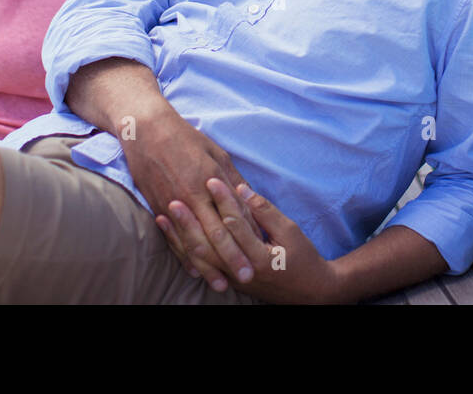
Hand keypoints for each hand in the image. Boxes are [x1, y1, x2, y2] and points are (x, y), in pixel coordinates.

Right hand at [119, 106, 258, 291]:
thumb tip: (248, 200)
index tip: (262, 251)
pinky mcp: (158, 208)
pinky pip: (173, 239)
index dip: (246, 236)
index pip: (232, 216)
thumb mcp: (217, 154)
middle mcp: (192, 197)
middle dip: (231, 258)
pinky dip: (184, 256)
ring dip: (208, 265)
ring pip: (193, 242)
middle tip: (246, 277)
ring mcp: (173, 205)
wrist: (147, 132)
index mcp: (209, 182)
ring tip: (221, 283)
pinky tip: (194, 269)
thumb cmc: (187, 139)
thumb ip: (233, 180)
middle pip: (215, 235)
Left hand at [170, 178, 341, 303]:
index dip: (222, 201)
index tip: (210, 180)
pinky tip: (173, 236)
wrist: (307, 292)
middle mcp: (240, 271)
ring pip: (200, 258)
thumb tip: (242, 190)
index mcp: (258, 257)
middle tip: (175, 199)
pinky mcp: (227, 279)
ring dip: (180, 236)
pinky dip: (184, 251)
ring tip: (165, 216)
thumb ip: (265, 211)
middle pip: (209, 244)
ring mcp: (231, 278)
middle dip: (190, 221)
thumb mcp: (290, 231)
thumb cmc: (303, 258)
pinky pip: (201, 265)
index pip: (234, 225)